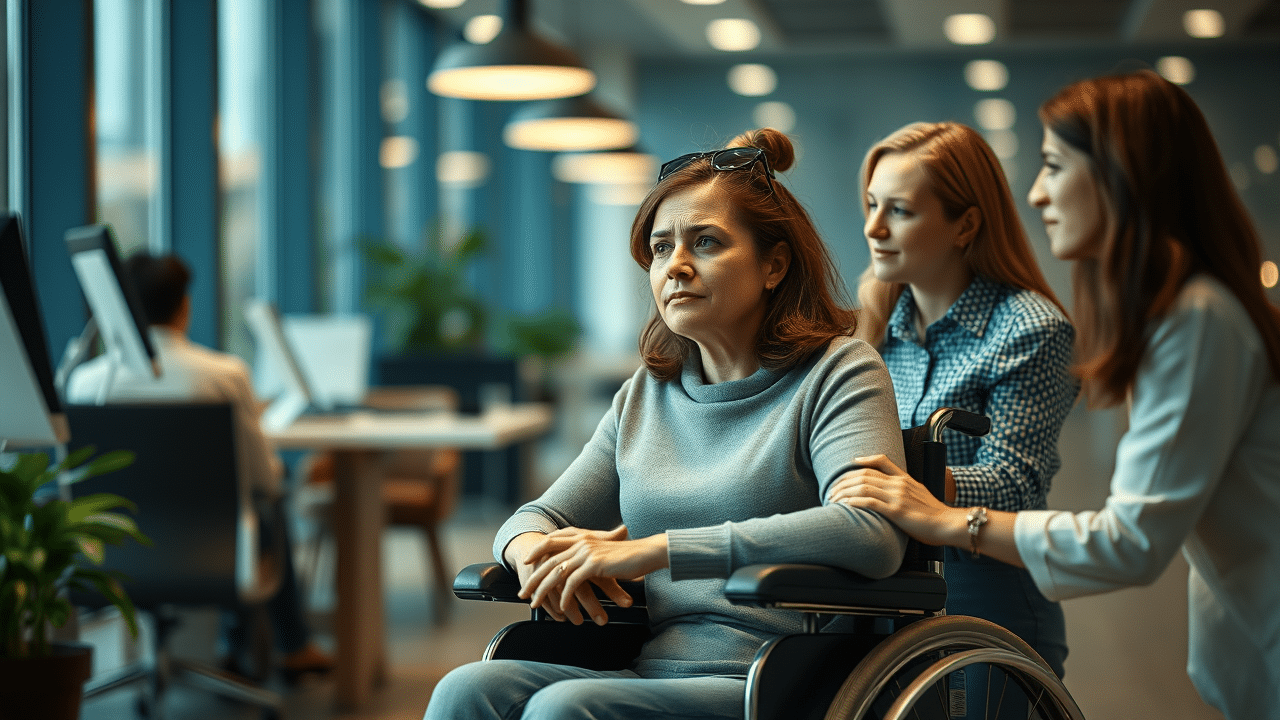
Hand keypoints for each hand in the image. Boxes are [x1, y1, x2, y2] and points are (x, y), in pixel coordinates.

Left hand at [519, 525, 666, 625]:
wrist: (647, 553)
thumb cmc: (629, 556)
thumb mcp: (604, 553)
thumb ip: (590, 556)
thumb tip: (580, 567)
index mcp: (582, 537)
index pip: (551, 541)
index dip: (536, 551)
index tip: (525, 563)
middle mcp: (581, 542)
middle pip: (548, 560)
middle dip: (533, 578)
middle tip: (524, 593)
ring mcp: (586, 552)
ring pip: (556, 573)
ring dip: (544, 591)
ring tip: (536, 604)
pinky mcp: (594, 564)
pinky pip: (572, 583)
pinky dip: (565, 597)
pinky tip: (562, 608)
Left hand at [826, 454, 963, 546]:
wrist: (948, 524)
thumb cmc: (935, 514)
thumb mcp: (921, 494)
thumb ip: (907, 490)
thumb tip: (894, 494)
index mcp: (905, 479)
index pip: (882, 461)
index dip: (865, 460)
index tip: (852, 462)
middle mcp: (899, 484)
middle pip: (865, 474)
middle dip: (845, 480)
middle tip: (832, 488)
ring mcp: (897, 497)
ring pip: (864, 487)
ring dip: (845, 492)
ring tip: (833, 497)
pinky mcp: (896, 511)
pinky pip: (870, 502)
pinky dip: (855, 502)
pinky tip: (845, 504)